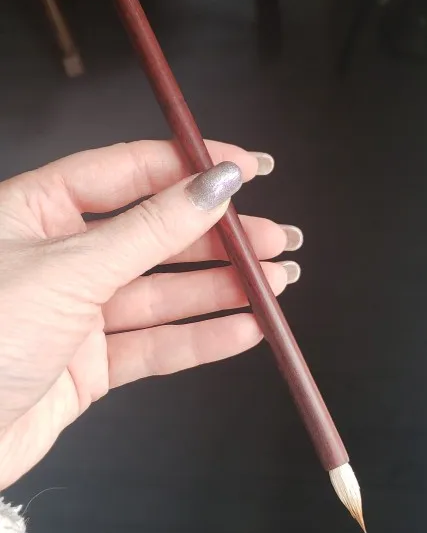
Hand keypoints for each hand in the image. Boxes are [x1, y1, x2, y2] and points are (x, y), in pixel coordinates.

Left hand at [0, 141, 300, 489]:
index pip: (129, 171)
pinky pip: (153, 346)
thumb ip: (149, 230)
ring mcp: (75, 313)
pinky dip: (200, 339)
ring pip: (162, 292)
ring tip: (282, 282)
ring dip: (223, 288)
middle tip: (282, 238)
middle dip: (221, 236)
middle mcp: (60, 255)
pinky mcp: (86, 367)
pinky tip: (247, 329)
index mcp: (38, 209)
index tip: (252, 168)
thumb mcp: (70, 269)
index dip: (193, 165)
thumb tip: (216, 182)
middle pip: (155, 234)